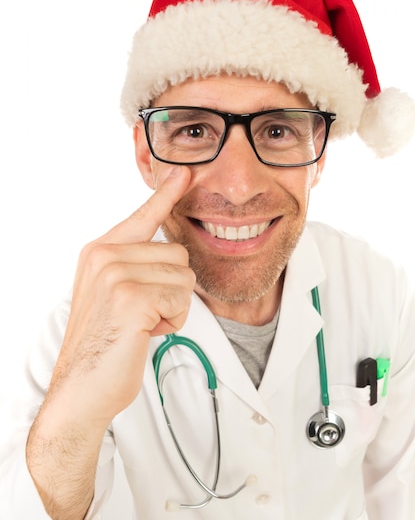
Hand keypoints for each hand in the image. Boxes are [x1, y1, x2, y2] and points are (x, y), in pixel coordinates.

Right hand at [50, 165, 194, 424]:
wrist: (81, 389)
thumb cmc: (103, 344)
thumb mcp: (111, 295)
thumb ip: (133, 266)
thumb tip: (170, 251)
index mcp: (99, 251)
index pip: (141, 217)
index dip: (165, 195)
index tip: (184, 173)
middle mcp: (104, 255)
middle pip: (177, 254)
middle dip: (171, 290)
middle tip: (142, 315)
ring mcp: (115, 273)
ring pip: (183, 277)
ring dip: (173, 307)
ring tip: (142, 324)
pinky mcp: (131, 296)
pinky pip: (181, 298)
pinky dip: (173, 321)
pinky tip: (145, 333)